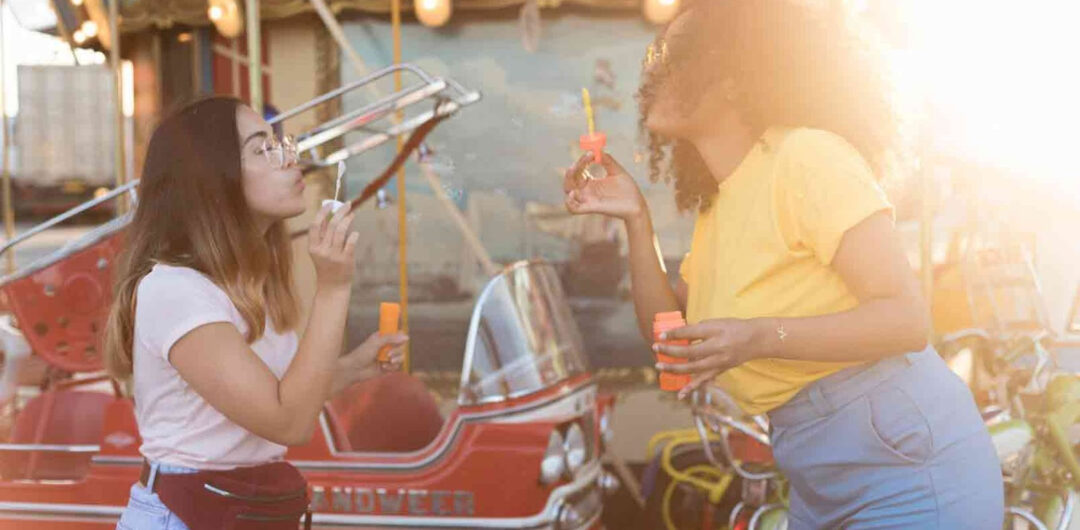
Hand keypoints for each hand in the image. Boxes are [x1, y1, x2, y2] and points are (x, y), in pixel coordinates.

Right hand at [309, 203, 358, 289]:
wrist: (332, 287)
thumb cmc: (326, 266)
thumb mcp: (319, 251)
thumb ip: (322, 234)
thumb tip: (326, 213)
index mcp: (313, 247)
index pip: (315, 225)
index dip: (322, 212)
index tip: (330, 203)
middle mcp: (322, 250)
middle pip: (331, 224)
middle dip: (340, 211)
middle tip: (347, 205)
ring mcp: (334, 255)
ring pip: (341, 231)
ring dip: (348, 220)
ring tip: (352, 215)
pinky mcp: (346, 259)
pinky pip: (351, 242)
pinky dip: (354, 234)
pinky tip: (355, 232)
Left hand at [332, 332, 408, 395]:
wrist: (354, 369)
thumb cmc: (361, 353)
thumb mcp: (376, 342)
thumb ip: (391, 338)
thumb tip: (406, 337)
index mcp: (383, 337)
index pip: (398, 334)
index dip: (401, 337)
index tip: (401, 340)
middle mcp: (387, 346)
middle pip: (402, 346)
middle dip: (398, 351)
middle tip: (389, 354)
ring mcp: (388, 357)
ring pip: (401, 356)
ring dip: (396, 359)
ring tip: (388, 361)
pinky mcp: (388, 367)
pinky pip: (397, 366)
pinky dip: (392, 367)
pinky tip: (383, 367)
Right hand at [563, 153, 646, 220]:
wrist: (637, 203)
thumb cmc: (627, 189)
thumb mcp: (617, 170)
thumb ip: (607, 160)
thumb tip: (596, 150)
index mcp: (591, 182)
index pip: (578, 170)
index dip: (582, 161)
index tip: (591, 152)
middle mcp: (587, 191)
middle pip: (570, 181)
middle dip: (571, 171)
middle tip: (578, 163)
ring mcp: (588, 200)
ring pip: (568, 193)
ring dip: (567, 182)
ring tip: (573, 170)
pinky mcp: (592, 208)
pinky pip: (573, 209)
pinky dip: (569, 203)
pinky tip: (573, 193)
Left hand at [652, 318, 773, 399]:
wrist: (756, 339)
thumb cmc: (733, 327)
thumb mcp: (715, 322)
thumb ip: (697, 329)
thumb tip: (677, 335)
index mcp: (715, 332)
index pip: (690, 333)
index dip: (674, 334)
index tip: (660, 336)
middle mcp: (717, 348)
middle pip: (689, 351)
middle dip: (670, 351)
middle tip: (656, 348)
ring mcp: (719, 361)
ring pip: (694, 368)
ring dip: (675, 369)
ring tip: (660, 366)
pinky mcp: (720, 370)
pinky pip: (704, 380)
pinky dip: (691, 388)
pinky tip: (679, 394)